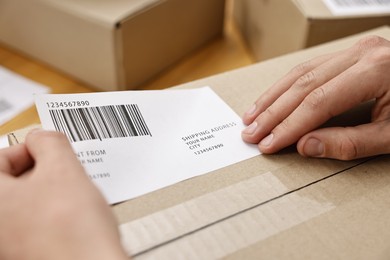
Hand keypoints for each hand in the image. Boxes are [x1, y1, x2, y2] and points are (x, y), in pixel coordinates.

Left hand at [0, 130, 127, 259]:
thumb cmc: (73, 232)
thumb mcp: (65, 170)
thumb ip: (50, 143)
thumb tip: (43, 137)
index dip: (28, 147)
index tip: (48, 148)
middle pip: (10, 181)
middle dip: (40, 170)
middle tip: (63, 170)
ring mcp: (8, 242)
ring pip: (24, 202)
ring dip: (47, 191)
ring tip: (71, 194)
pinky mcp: (26, 252)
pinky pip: (32, 223)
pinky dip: (49, 213)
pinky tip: (70, 216)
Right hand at [242, 35, 389, 159]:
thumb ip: (349, 143)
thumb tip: (306, 145)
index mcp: (376, 69)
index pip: (319, 101)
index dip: (289, 126)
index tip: (269, 144)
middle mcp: (362, 53)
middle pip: (303, 84)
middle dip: (273, 112)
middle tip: (251, 133)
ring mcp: (355, 50)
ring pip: (300, 73)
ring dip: (273, 98)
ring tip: (252, 117)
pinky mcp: (350, 54)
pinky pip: (309, 68)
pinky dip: (286, 87)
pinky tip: (271, 100)